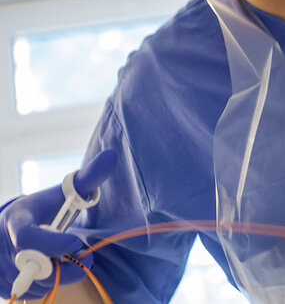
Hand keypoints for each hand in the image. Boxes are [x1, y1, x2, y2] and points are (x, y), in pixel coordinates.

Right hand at [0, 149, 116, 299]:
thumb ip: (89, 177)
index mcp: (16, 221)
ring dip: (60, 274)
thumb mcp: (62, 193)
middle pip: (38, 268)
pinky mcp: (4, 286)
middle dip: (66, 265)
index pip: (29, 238)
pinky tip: (53, 268)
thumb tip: (112, 156)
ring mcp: (2, 269)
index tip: (77, 242)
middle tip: (82, 256)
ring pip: (39, 284)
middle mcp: (4, 247)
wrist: (12, 228)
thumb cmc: (44, 209)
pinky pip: (35, 294)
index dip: (54, 243)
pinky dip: (50, 284)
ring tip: (65, 257)